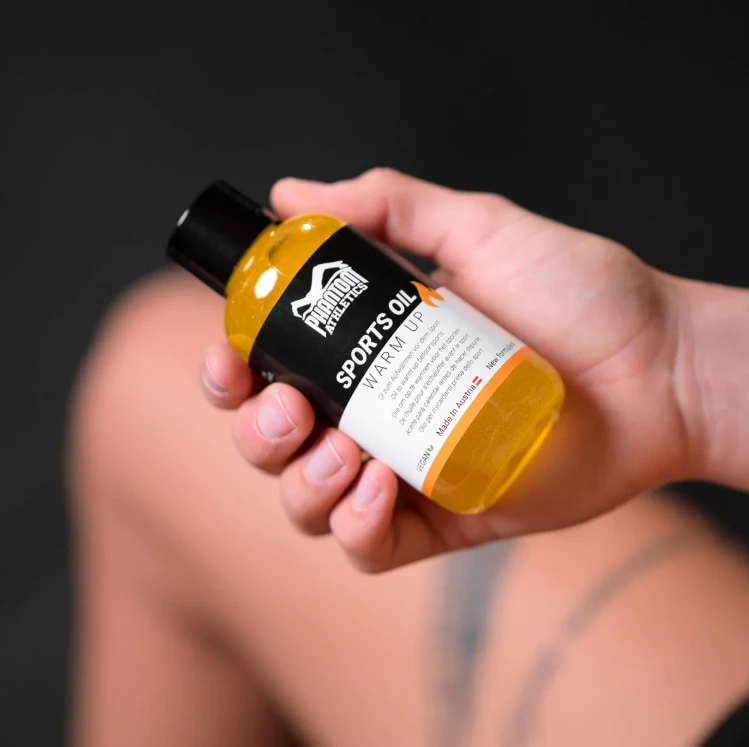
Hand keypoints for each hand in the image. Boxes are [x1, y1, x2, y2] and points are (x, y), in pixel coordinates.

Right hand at [201, 168, 706, 571]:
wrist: (655, 369)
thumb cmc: (576, 295)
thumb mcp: (475, 229)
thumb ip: (386, 206)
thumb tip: (291, 192)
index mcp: (369, 347)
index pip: (270, 366)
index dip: (230, 369)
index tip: (232, 357)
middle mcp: (375, 409)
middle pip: (272, 441)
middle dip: (258, 432)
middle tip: (293, 410)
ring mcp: (404, 468)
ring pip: (308, 501)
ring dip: (303, 483)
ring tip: (348, 451)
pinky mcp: (441, 521)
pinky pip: (368, 547)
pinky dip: (356, 527)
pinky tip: (382, 486)